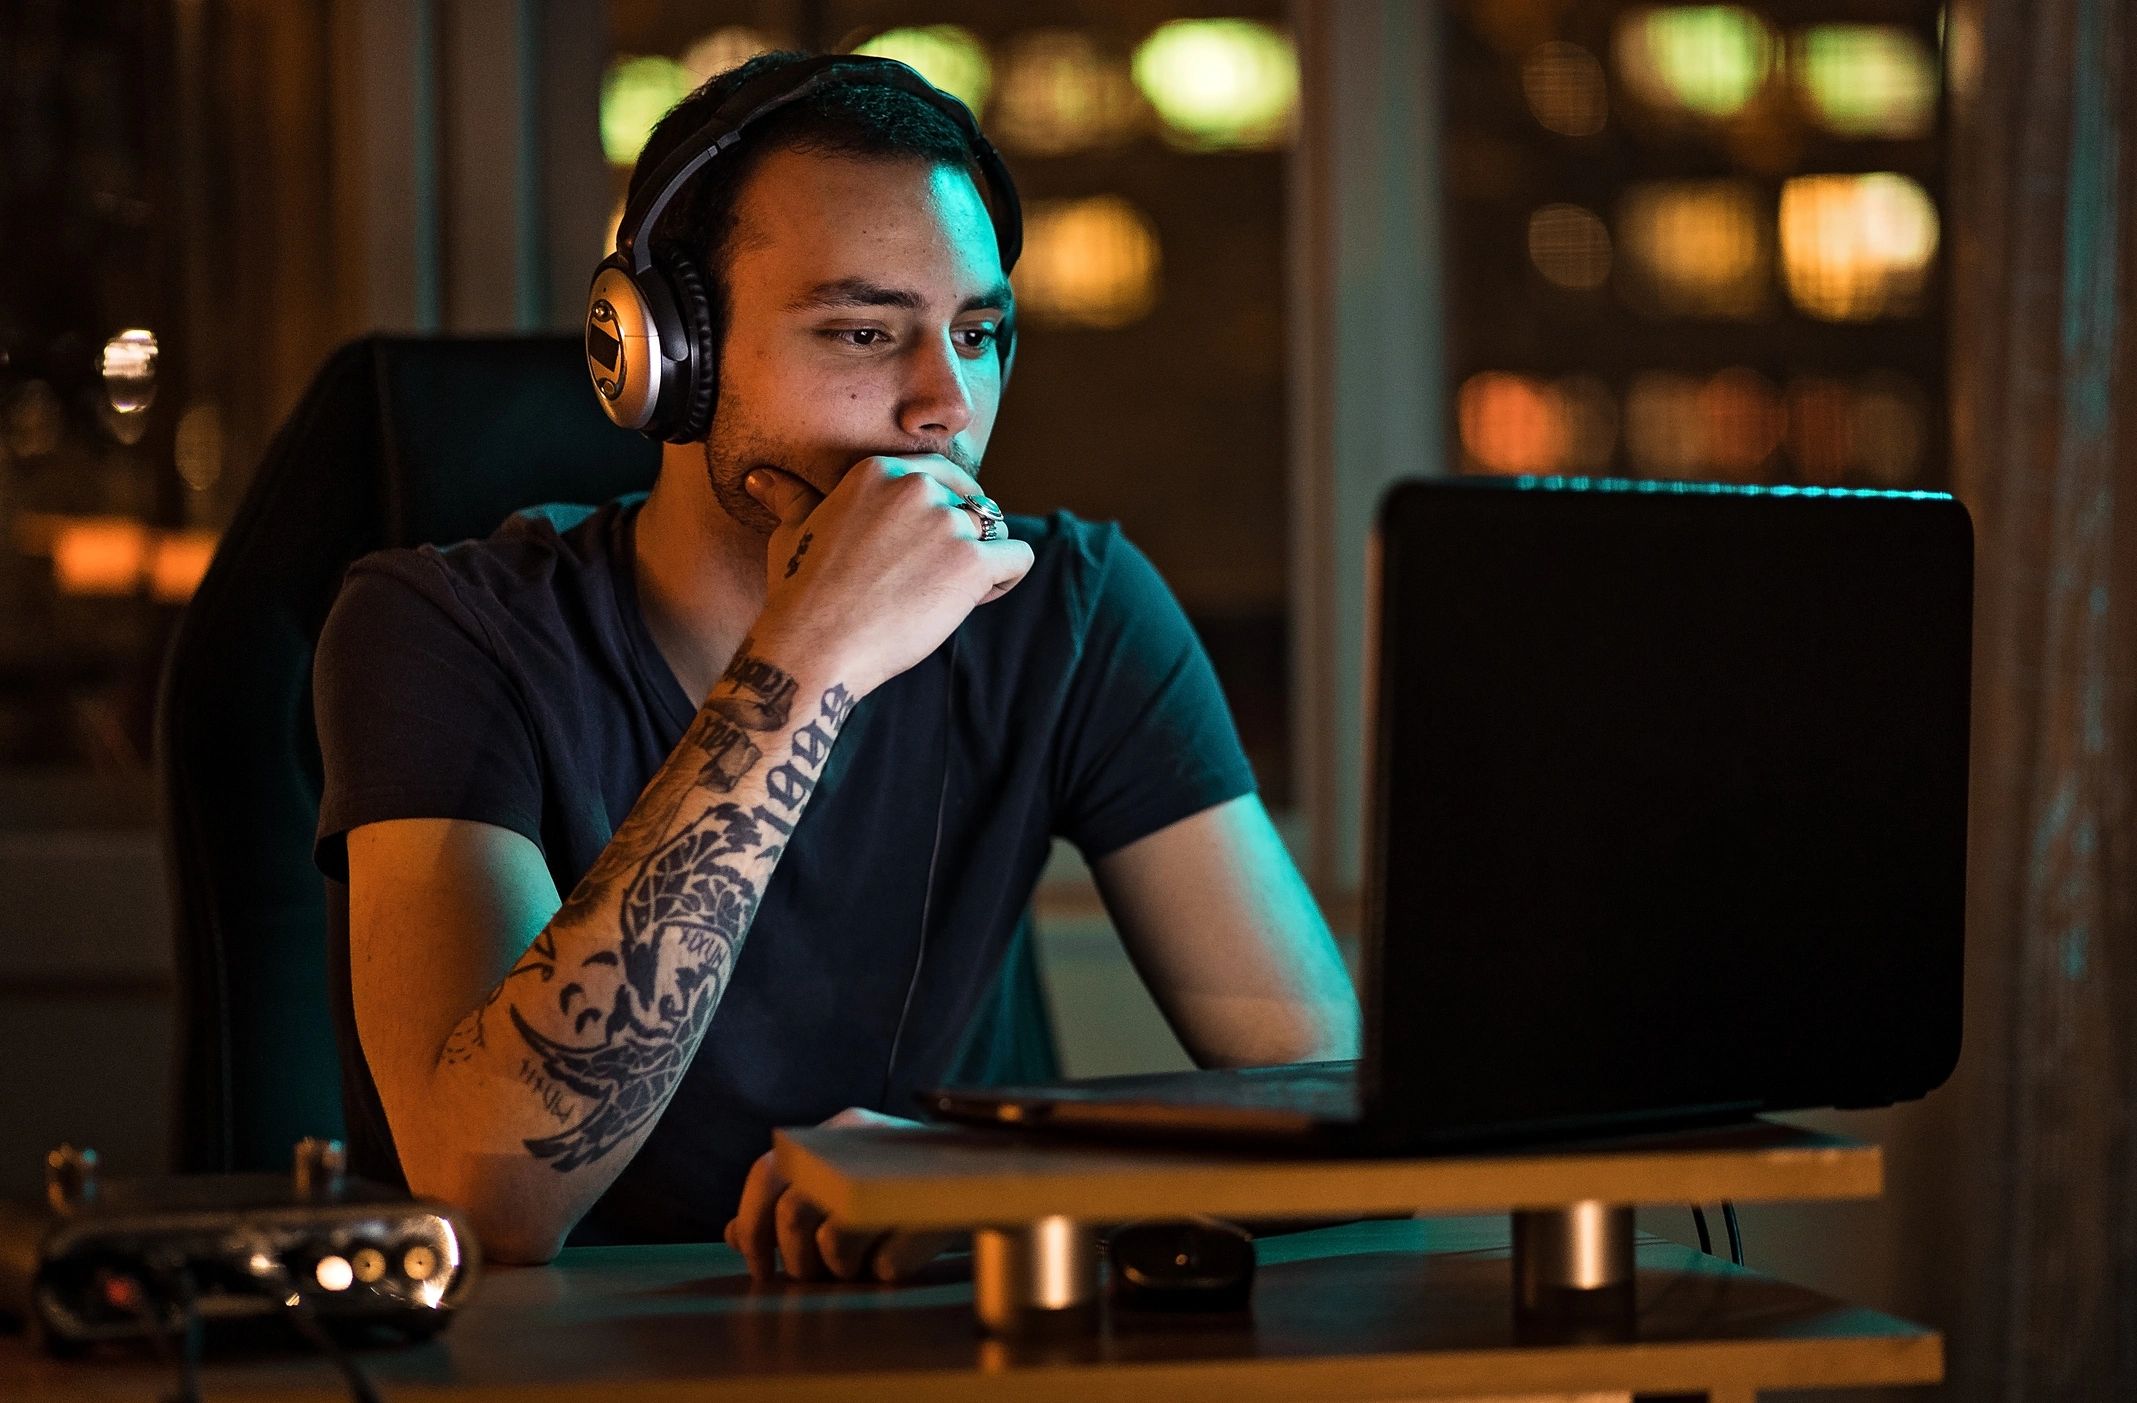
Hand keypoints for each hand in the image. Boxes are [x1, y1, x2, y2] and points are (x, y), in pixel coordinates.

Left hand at [722, 1106, 959, 1282]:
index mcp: (836, 1132)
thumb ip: (788, 1202)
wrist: (997, 1172)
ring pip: (833, 1243)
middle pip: (792, 1214)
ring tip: (862, 1263)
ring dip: (840, 1269)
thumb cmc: (906, 1183)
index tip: (761, 1268)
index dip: (752, 1226)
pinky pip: (885, 1265)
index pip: (765, 1173)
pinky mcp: (931, 1209)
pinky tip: (901, 1254)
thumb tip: (731, 1233)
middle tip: (815, 1275)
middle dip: (796, 1260)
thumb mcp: (843, 1183)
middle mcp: (860, 1143)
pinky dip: (885, 1271)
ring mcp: (898, 1174)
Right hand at [743, 455, 1033, 697]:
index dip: (937, 514)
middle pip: (970, 504)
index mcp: (879, 471)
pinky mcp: (971, 563)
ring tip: (940, 598)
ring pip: (995, 532)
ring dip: (980, 564)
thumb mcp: (793, 533)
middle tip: (926, 581)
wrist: (814, 647)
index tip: (914, 551)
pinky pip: (1018, 559)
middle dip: (961, 538)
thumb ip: (790, 499)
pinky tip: (972, 601)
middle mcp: (916, 487)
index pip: (939, 477)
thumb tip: (759, 479)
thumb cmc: (800, 595)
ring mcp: (946, 523)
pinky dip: (1006, 580)